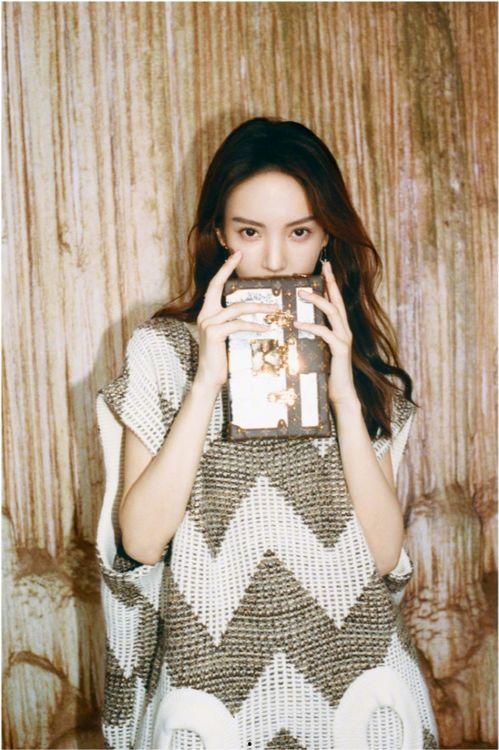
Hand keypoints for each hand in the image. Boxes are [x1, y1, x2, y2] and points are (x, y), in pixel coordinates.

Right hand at [194, 251, 279, 390]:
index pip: (214, 285)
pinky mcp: (214, 333)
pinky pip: (238, 324)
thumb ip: (233, 322)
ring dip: (258, 308)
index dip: (224, 269)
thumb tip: (250, 314)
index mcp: (207, 313)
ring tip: (275, 311)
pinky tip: (265, 329)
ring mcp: (207, 323)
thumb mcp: (226, 336)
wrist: (210, 378)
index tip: (234, 255)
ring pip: (237, 308)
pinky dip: (253, 326)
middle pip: (217, 286)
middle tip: (241, 256)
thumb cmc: (221, 358)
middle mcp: (204, 315)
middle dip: (228, 269)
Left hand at [293, 261, 358, 407]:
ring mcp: (344, 339)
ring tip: (302, 294)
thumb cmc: (328, 373)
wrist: (341, 394)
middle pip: (338, 300)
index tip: (326, 268)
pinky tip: (298, 324)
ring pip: (332, 313)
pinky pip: (325, 333)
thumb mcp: (320, 350)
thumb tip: (299, 324)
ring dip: (317, 301)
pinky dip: (311, 326)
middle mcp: (344, 330)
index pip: (336, 301)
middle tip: (323, 267)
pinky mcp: (340, 350)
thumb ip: (314, 337)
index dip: (332, 284)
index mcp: (339, 328)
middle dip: (331, 282)